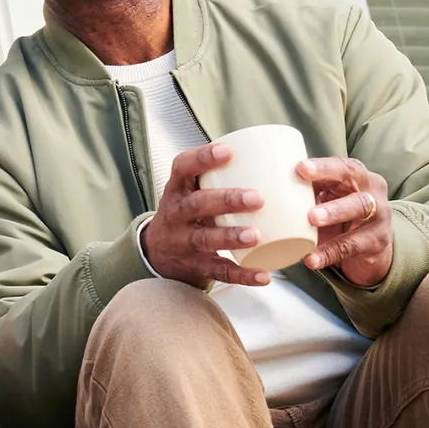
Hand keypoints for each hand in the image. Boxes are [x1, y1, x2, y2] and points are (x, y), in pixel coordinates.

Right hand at [142, 143, 270, 287]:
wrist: (158, 252)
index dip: (202, 158)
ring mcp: (183, 242)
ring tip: (256, 236)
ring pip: (205, 239)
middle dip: (227, 201)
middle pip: (197, 204)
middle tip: (258, 198)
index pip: (182, 167)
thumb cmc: (188, 211)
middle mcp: (176, 214)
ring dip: (231, 237)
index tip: (228, 151)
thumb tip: (270, 154)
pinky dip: (242, 275)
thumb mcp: (190, 190)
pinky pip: (219, 271)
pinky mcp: (195, 266)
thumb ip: (218, 175)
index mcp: (177, 189)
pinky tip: (264, 275)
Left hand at [296, 157, 393, 287]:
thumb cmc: (341, 211)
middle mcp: (373, 192)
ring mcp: (379, 217)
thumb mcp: (327, 198)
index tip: (300, 168)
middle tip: (310, 212)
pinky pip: (352, 247)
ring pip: (360, 213)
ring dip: (334, 217)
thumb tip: (268, 188)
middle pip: (357, 190)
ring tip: (311, 225)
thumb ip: (307, 191)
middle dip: (333, 200)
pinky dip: (330, 253)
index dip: (323, 168)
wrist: (371, 244)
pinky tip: (312, 259)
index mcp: (357, 176)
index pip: (343, 167)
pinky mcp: (377, 242)